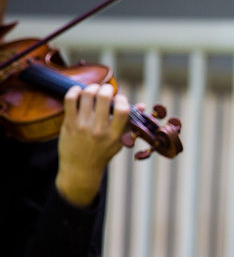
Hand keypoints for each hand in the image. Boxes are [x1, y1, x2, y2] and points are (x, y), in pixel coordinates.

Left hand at [55, 83, 131, 206]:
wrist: (80, 168)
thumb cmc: (103, 153)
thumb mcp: (120, 141)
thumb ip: (129, 123)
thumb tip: (142, 105)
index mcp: (114, 135)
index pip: (122, 110)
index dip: (122, 99)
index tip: (120, 99)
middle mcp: (99, 130)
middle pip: (103, 97)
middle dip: (107, 88)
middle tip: (107, 88)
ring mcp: (82, 126)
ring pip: (86, 95)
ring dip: (92, 88)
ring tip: (94, 89)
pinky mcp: (68, 124)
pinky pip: (70, 100)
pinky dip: (75, 91)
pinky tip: (79, 91)